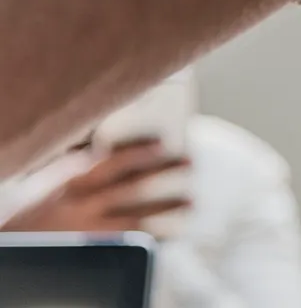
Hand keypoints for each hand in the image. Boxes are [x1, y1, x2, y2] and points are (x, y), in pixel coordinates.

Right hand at [1, 140, 190, 232]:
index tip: (166, 142)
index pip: (111, 161)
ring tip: (191, 201)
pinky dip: (154, 238)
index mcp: (70, 181)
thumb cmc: (34, 211)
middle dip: (163, 173)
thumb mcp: (52, 183)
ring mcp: (86, 230)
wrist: (11, 248)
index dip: (141, 151)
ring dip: (167, 208)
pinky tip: (173, 233)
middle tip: (190, 162)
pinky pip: (129, 244)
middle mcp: (80, 204)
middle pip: (131, 185)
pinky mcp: (91, 251)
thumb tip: (113, 148)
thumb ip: (80, 167)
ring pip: (136, 217)